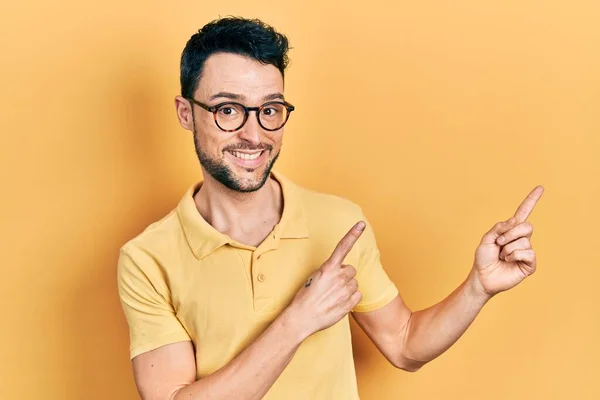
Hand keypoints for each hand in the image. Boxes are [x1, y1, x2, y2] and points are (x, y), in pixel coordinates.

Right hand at [287, 221, 364, 339]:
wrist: (303, 317)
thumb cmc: (305, 297)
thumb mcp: (313, 278)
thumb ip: (329, 272)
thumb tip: (339, 271)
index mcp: (328, 268)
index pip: (343, 247)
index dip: (352, 234)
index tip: (360, 224)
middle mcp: (339, 277)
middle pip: (351, 270)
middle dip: (345, 276)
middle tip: (332, 285)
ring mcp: (346, 290)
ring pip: (354, 284)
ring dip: (347, 288)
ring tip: (333, 295)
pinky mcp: (350, 302)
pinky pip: (357, 295)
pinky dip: (351, 299)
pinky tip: (339, 302)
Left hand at [471, 186, 544, 296]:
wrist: (482, 277)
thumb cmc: (483, 258)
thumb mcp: (487, 239)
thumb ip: (499, 228)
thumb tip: (513, 221)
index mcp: (510, 230)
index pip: (523, 213)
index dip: (531, 200)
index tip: (540, 188)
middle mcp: (521, 239)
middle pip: (527, 226)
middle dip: (510, 234)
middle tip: (499, 243)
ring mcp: (526, 251)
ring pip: (525, 241)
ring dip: (508, 248)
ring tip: (502, 256)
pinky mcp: (529, 264)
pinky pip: (528, 253)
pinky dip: (514, 255)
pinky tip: (508, 261)